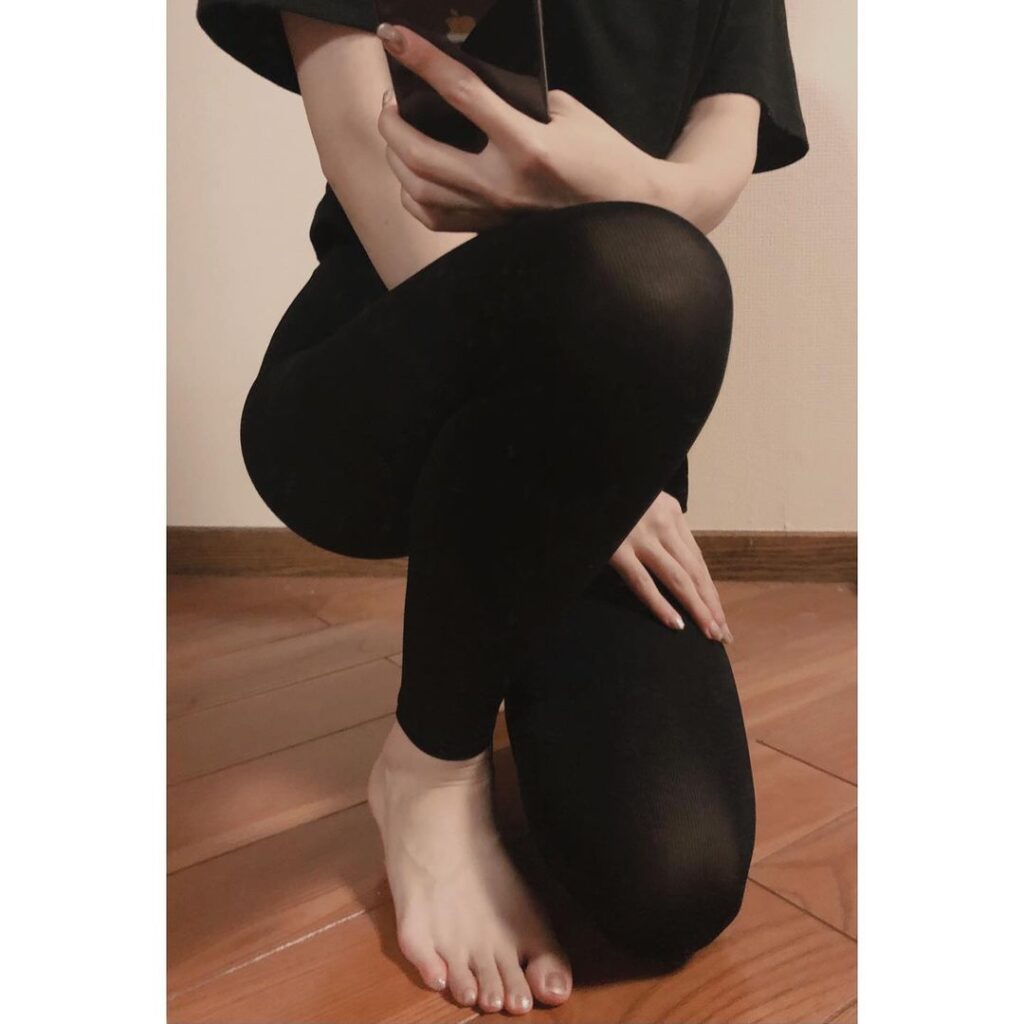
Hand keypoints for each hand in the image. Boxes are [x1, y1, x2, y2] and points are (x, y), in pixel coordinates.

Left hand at [375, 22, 666, 230]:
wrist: (628, 213)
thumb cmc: (602, 157)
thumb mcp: (566, 115)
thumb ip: (516, 101)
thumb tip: (468, 87)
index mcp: (528, 145)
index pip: (461, 93)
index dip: (422, 59)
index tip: (393, 34)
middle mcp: (503, 184)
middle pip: (420, 152)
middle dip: (392, 120)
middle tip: (390, 100)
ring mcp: (494, 213)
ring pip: (418, 189)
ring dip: (396, 157)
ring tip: (396, 133)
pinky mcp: (491, 231)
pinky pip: (432, 217)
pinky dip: (412, 193)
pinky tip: (412, 174)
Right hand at [609, 492, 734, 643]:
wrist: (581, 474)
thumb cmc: (607, 493)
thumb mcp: (639, 500)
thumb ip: (653, 523)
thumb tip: (665, 556)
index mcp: (670, 510)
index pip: (696, 558)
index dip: (709, 589)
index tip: (719, 613)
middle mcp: (662, 523)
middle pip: (694, 571)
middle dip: (711, 604)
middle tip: (723, 633)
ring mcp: (640, 536)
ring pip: (678, 578)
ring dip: (697, 608)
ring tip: (710, 633)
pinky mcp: (617, 549)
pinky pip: (643, 582)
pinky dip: (661, 604)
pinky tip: (676, 623)